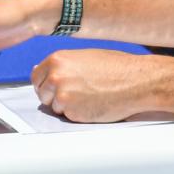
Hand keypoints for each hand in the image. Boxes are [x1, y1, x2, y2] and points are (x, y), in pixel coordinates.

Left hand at [31, 49, 156, 123]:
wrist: (137, 81)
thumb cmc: (117, 67)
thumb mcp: (85, 57)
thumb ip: (62, 65)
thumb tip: (42, 70)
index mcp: (58, 59)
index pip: (36, 76)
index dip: (47, 83)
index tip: (56, 85)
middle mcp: (56, 77)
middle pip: (42, 93)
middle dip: (55, 95)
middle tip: (77, 92)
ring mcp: (63, 96)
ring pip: (55, 107)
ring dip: (68, 105)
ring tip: (90, 96)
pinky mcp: (73, 113)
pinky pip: (68, 117)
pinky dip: (78, 114)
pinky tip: (94, 104)